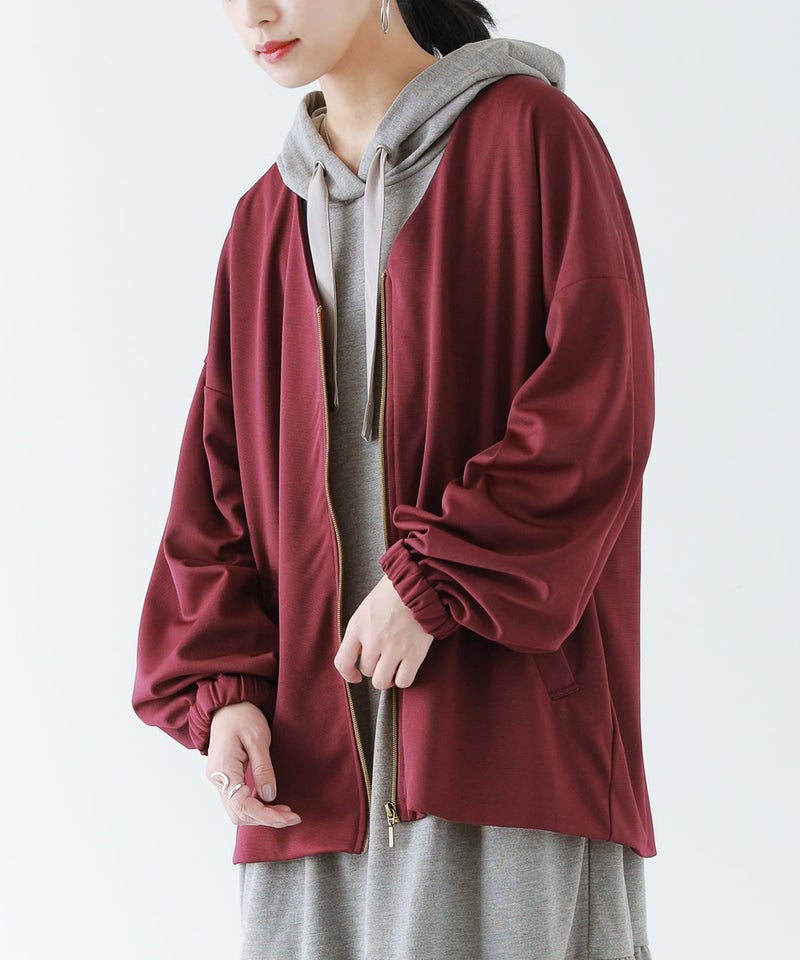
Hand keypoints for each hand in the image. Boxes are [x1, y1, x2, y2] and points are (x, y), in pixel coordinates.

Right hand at [206, 701, 301, 827]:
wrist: (227, 704)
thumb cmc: (242, 716)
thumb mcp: (258, 738)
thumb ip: (263, 768)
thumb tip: (270, 796)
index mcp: (223, 769)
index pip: (242, 804)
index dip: (266, 815)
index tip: (288, 817)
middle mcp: (217, 779)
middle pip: (238, 813)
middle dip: (265, 819)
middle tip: (292, 816)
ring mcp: (218, 779)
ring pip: (237, 810)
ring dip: (260, 815)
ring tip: (285, 811)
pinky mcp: (224, 777)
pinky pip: (237, 800)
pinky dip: (255, 806)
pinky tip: (271, 803)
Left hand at [334, 574, 433, 688]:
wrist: (420, 583)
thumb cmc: (394, 592)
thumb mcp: (367, 607)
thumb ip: (360, 631)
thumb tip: (360, 653)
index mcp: (357, 626)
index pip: (342, 662)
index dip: (348, 674)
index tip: (355, 676)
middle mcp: (372, 640)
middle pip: (366, 671)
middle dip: (374, 668)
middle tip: (383, 660)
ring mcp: (393, 649)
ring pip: (382, 682)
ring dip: (387, 678)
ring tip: (394, 669)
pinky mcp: (414, 654)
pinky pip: (404, 681)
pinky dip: (403, 679)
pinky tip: (406, 669)